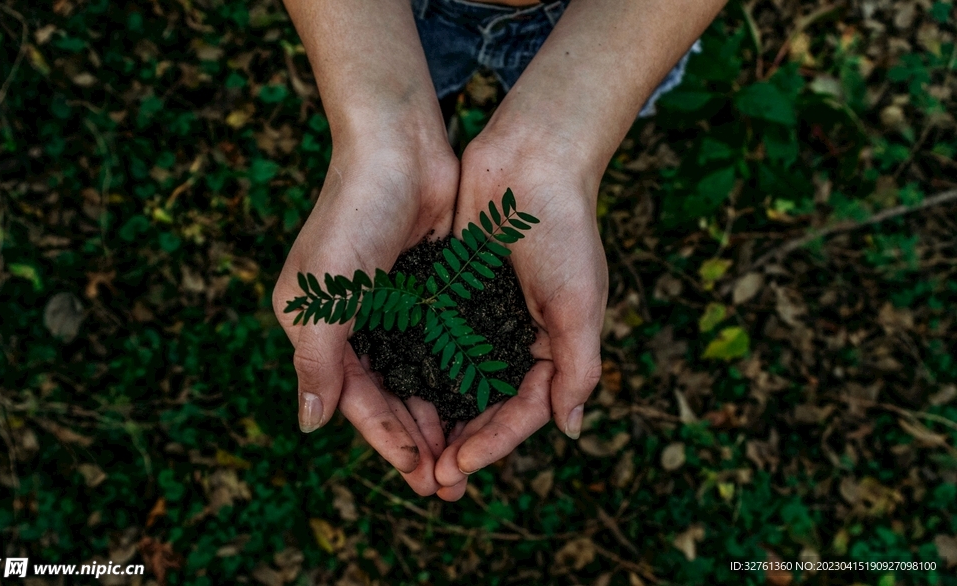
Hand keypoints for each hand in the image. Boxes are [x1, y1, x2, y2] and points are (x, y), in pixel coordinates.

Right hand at [273, 132, 457, 495]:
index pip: (355, 399)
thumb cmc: (354, 215)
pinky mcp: (426, 290)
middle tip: (449, 483)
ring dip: (439, 416)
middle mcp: (352, 323)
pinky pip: (440, 346)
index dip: (387, 440)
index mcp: (318, 327)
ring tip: (466, 456)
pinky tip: (479, 403)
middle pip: (387, 396)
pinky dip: (456, 376)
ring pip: (417, 377)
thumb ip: (317, 361)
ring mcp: (391, 307)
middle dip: (416, 440)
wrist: (399, 146)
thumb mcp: (325, 294)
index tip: (420, 476)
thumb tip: (310, 425)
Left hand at [434, 135, 607, 499]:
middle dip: (460, 443)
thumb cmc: (564, 230)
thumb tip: (570, 430)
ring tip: (410, 451)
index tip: (459, 467)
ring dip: (435, 417)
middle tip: (430, 479)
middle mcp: (515, 339)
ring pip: (454, 381)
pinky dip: (417, 370)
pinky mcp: (451, 293)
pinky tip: (393, 394)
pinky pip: (432, 342)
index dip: (493, 443)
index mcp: (552, 347)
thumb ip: (578, 368)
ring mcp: (481, 317)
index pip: (522, 411)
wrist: (531, 160)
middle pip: (485, 406)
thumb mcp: (580, 303)